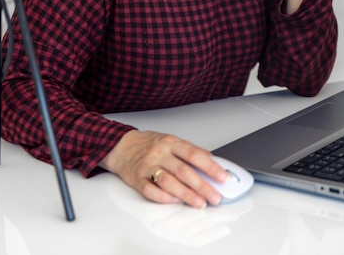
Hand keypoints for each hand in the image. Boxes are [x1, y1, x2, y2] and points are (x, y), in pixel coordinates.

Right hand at [101, 129, 228, 207]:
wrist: (121, 145)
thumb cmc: (148, 144)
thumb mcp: (171, 140)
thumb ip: (189, 150)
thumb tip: (212, 161)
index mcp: (171, 142)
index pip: (194, 154)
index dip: (210, 166)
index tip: (222, 177)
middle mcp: (160, 153)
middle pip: (183, 170)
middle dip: (202, 186)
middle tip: (214, 196)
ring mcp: (148, 165)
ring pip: (169, 182)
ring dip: (186, 194)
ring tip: (199, 203)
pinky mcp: (137, 178)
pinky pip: (151, 190)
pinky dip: (164, 197)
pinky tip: (175, 201)